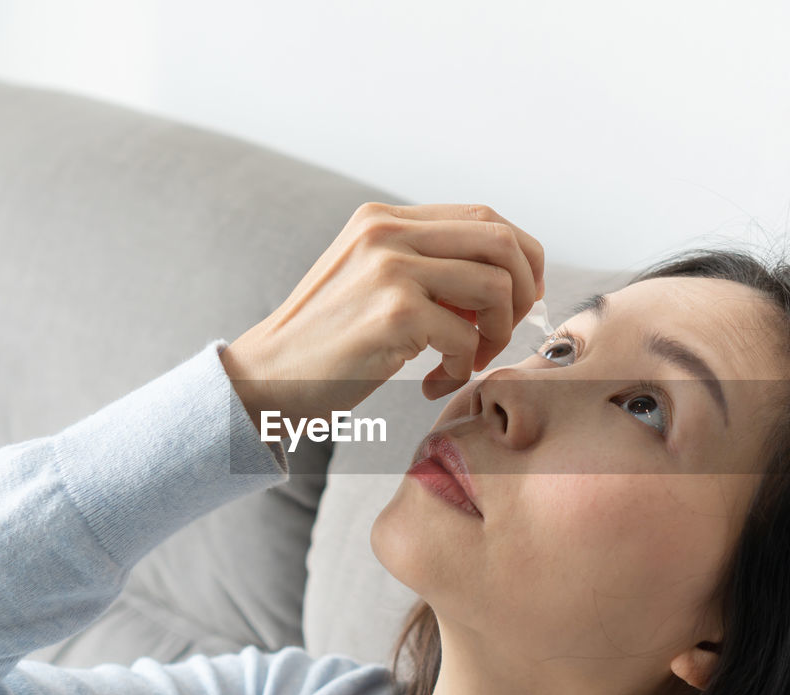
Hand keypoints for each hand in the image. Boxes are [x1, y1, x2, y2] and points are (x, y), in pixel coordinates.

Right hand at [221, 202, 544, 427]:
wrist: (266, 377)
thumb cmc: (326, 342)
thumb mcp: (371, 280)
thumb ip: (425, 266)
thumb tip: (503, 279)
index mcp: (384, 219)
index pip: (485, 217)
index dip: (520, 258)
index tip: (520, 298)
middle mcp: (388, 233)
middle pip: (501, 243)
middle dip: (523, 292)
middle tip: (505, 333)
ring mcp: (391, 269)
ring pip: (495, 287)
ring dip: (498, 335)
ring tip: (467, 362)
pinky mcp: (394, 313)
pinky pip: (467, 338)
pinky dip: (462, 369)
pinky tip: (434, 382)